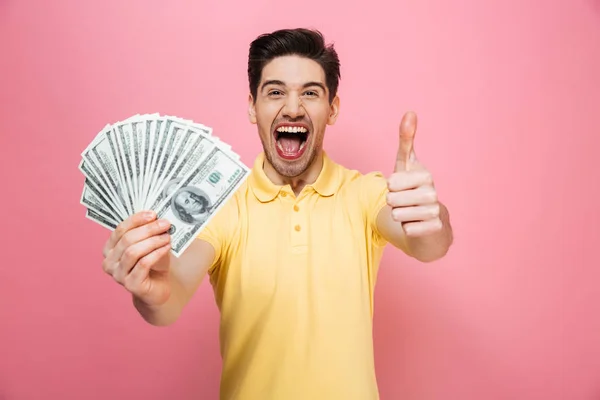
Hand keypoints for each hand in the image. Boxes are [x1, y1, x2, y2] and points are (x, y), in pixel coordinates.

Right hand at [102, 211, 172, 306]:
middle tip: (165, 224)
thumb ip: (148, 232)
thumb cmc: (152, 264)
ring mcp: (118, 275)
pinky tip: (166, 248)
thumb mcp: (149, 245)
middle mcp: (109, 262)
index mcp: (110, 249)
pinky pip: (143, 264)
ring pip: (133, 252)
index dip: (136, 220)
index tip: (153, 214)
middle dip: (148, 229)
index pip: (120, 230)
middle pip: (127, 240)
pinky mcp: (131, 285)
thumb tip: (158, 217)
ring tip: (167, 237)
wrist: (157, 288)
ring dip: (153, 241)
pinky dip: (156, 253)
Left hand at [386, 111, 442, 236]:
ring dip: (399, 215)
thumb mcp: (406, 164)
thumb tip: (410, 112)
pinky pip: (407, 230)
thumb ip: (406, 140)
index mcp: (425, 175)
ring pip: (397, 215)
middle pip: (392, 199)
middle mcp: (433, 192)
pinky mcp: (434, 229)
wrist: (430, 220)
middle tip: (404, 201)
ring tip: (409, 211)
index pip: (391, 182)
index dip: (390, 187)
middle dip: (393, 202)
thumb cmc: (413, 188)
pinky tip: (416, 224)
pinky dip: (407, 229)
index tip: (401, 186)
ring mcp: (435, 211)